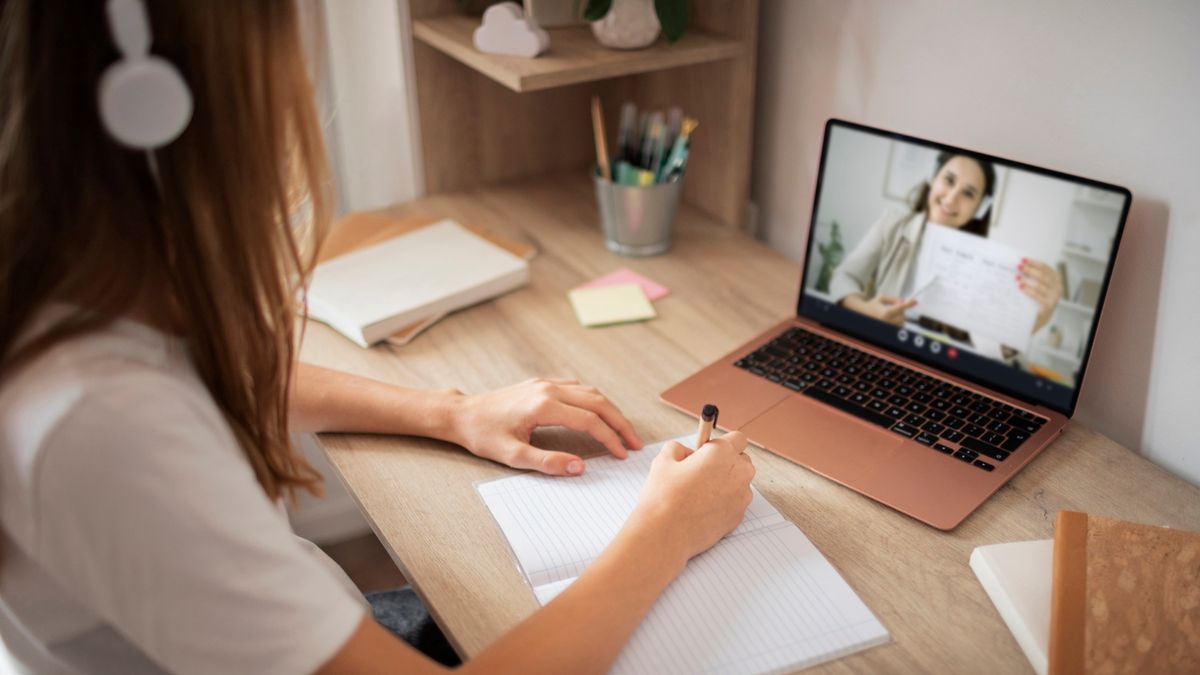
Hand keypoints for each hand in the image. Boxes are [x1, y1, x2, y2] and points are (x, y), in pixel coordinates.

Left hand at [445, 378, 642, 475]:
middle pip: (598, 402)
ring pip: (590, 392)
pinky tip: (599, 414)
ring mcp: (546, 383)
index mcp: (543, 406)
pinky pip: (578, 388)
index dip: (610, 438)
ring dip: (610, 410)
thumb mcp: (512, 456)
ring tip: (622, 431)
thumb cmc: (483, 436)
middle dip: (620, 423)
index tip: (623, 454)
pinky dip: (595, 400)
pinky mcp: (542, 383)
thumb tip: (580, 467)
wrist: (462, 414)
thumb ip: (547, 463)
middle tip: (635, 443)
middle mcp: (549, 389)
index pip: (590, 421)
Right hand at [629, 432, 754, 561]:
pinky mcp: (739, 516)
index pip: (737, 439)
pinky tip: (703, 508)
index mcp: (722, 453)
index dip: (721, 444)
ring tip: (700, 494)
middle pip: (742, 460)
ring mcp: (742, 496)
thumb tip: (686, 453)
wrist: (666, 533)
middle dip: (726, 463)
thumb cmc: (664, 496)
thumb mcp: (664, 460)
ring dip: (726, 483)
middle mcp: (738, 472)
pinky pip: (736, 502)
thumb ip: (679, 448)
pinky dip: (725, 503)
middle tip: (702, 472)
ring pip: (740, 482)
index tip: (708, 452)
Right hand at [843, 294, 916, 326]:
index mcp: (885, 312)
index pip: (901, 307)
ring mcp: (888, 327)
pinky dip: (898, 323)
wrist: (862, 313)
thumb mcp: (881, 297)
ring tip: (892, 314)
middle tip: (896, 307)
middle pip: (903, 316)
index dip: (909, 304)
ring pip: (902, 322)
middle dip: (902, 311)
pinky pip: (898, 327)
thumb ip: (893, 298)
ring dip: (900, 317)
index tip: (915, 301)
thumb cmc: (872, 305)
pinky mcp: (888, 331)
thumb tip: (903, 301)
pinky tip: (892, 319)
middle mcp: (887, 321)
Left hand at [1017, 259, 1062, 333]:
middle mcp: (1057, 288)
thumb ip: (1032, 277)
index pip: (1045, 268)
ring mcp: (1054, 298)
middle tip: (1018, 267)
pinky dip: (1029, 291)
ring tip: (1017, 278)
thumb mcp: (1036, 287)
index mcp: (1056, 280)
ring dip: (1028, 280)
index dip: (1034, 263)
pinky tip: (1021, 288)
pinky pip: (1038, 296)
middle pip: (1043, 275)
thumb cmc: (1034, 301)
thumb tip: (1020, 265)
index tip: (1023, 259)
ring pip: (1041, 285)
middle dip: (1030, 270)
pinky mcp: (1048, 307)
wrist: (1036, 320)